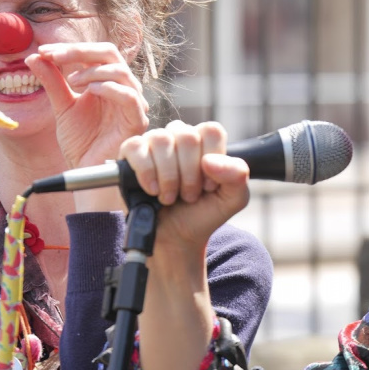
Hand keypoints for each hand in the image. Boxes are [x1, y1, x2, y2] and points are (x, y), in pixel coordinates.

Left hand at [25, 42, 149, 169]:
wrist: (87, 172)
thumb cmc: (80, 142)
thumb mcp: (62, 106)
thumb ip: (52, 81)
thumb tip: (34, 56)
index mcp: (107, 82)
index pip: (95, 53)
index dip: (70, 48)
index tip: (43, 51)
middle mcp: (122, 88)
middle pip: (109, 53)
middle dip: (79, 51)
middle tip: (53, 56)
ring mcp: (132, 103)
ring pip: (120, 71)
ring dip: (92, 70)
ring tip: (71, 80)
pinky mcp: (136, 120)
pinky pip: (128, 96)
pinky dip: (107, 87)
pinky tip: (87, 90)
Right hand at [118, 120, 249, 254]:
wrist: (176, 238)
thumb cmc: (203, 214)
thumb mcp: (233, 199)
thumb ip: (237, 176)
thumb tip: (209, 161)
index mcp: (205, 141)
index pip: (211, 131)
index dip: (211, 160)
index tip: (208, 186)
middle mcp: (179, 136)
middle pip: (187, 136)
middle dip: (190, 174)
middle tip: (189, 196)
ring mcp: (154, 142)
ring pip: (161, 140)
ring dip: (169, 177)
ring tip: (170, 197)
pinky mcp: (131, 153)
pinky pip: (135, 148)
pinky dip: (146, 172)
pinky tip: (152, 190)